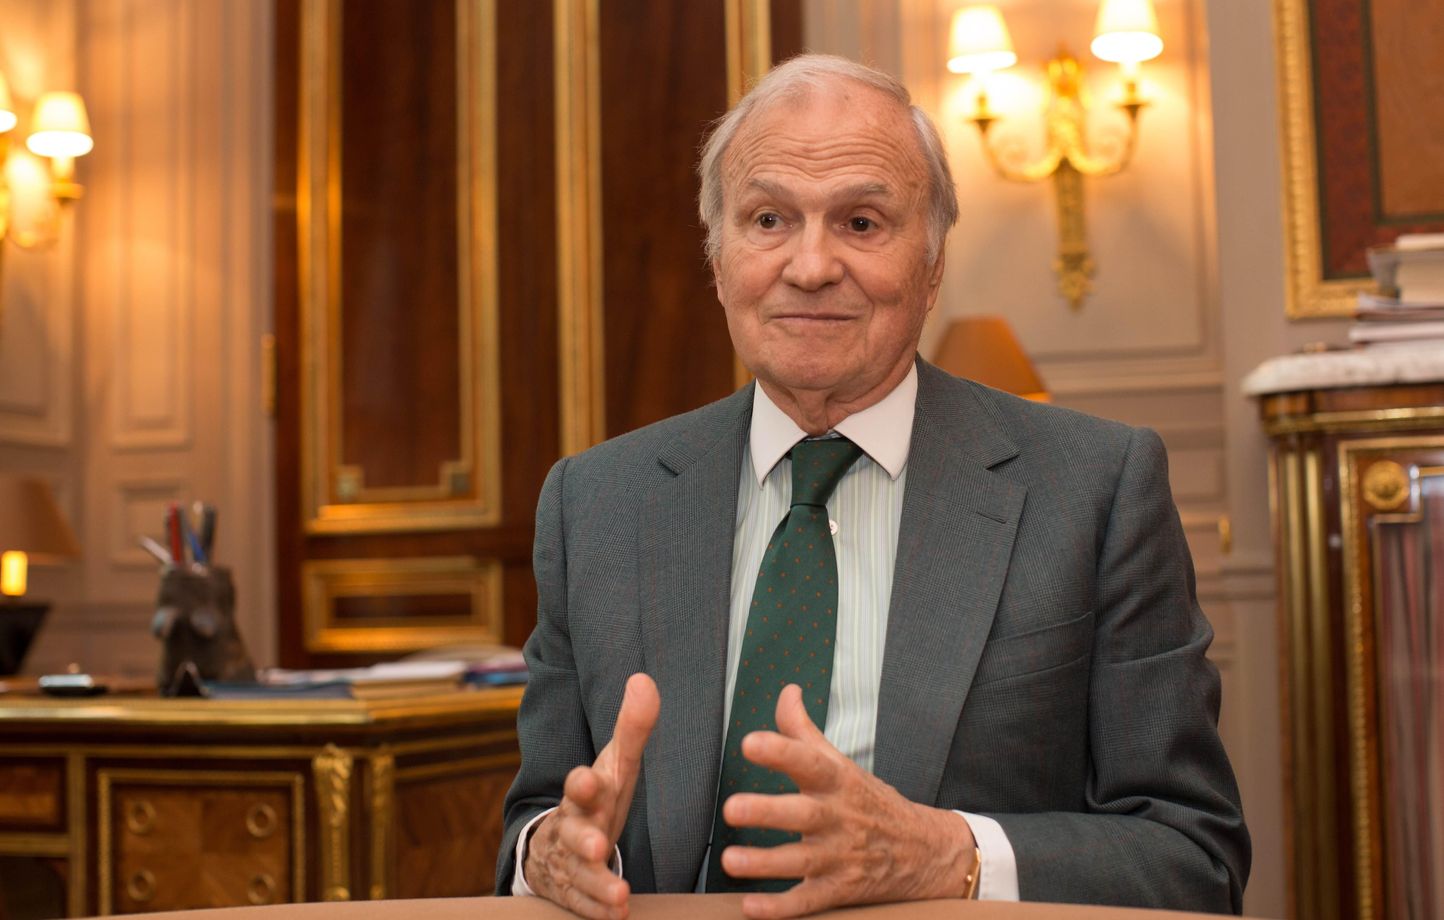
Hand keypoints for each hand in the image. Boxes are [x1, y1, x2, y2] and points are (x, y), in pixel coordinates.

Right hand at [524, 672, 659, 918]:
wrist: (555, 843)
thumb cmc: (596, 798)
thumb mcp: (616, 764)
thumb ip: (633, 727)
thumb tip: (644, 679)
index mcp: (584, 793)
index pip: (578, 784)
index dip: (582, 783)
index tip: (586, 780)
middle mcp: (572, 827)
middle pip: (572, 833)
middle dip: (584, 840)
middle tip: (597, 847)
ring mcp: (569, 862)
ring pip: (578, 875)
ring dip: (598, 885)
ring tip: (620, 896)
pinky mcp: (570, 892)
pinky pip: (581, 905)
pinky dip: (598, 910)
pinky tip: (618, 915)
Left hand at [718, 684, 978, 918]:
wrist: (924, 851)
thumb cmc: (870, 802)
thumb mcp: (841, 764)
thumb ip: (805, 731)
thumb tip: (787, 692)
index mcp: (837, 782)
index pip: (809, 762)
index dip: (781, 751)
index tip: (750, 742)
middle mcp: (837, 818)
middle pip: (802, 814)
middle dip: (767, 811)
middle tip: (732, 808)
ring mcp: (839, 857)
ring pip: (800, 861)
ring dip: (764, 863)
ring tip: (730, 860)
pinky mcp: (839, 890)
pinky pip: (807, 902)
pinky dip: (780, 908)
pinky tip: (751, 907)